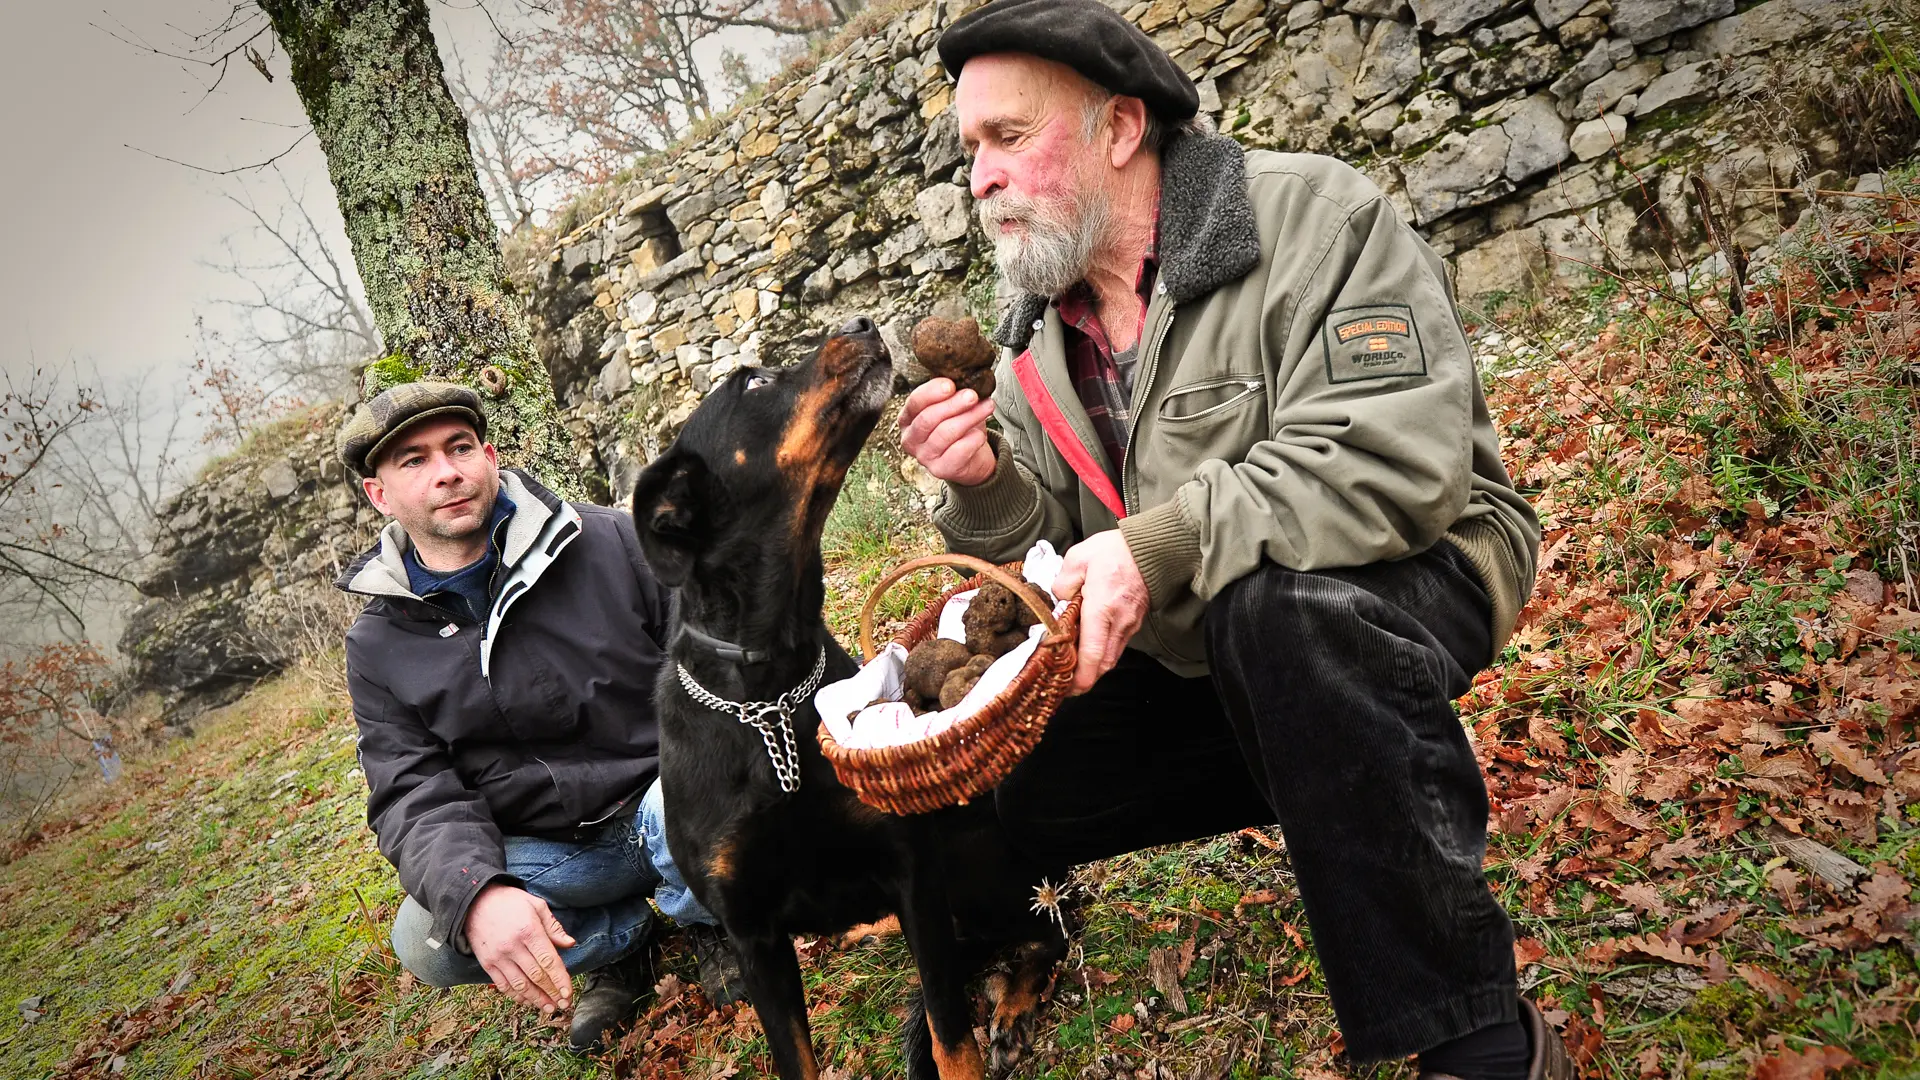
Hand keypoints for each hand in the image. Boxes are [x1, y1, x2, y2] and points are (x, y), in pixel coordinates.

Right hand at [466, 884, 575, 1014]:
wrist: (474, 902)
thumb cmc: (509, 902)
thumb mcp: (535, 905)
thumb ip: (553, 926)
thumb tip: (570, 944)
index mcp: (529, 931)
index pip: (548, 961)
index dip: (560, 979)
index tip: (568, 993)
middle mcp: (513, 947)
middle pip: (536, 976)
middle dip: (551, 993)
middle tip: (563, 1004)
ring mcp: (498, 957)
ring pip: (520, 985)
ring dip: (536, 999)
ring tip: (549, 1008)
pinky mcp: (487, 963)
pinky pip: (503, 985)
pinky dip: (516, 996)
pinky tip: (528, 1001)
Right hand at [900, 378, 996, 485]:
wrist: (970, 458)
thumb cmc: (957, 428)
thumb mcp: (950, 407)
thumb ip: (950, 394)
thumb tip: (964, 378)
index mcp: (908, 419)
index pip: (915, 402)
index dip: (932, 392)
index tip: (951, 384)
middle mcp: (911, 439)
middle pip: (928, 418)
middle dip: (953, 404)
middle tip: (972, 395)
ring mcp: (924, 457)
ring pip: (945, 433)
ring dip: (969, 417)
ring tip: (986, 407)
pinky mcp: (940, 470)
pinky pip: (959, 451)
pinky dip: (973, 439)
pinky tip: (980, 433)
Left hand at [1052, 530, 1148, 694]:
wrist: (1152, 548)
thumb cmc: (1116, 551)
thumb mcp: (1079, 558)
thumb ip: (1063, 582)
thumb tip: (1059, 599)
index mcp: (1102, 608)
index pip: (1093, 652)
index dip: (1081, 675)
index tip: (1069, 688)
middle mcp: (1118, 622)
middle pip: (1103, 664)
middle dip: (1084, 680)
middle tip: (1064, 686)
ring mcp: (1129, 625)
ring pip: (1111, 657)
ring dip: (1093, 669)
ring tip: (1072, 671)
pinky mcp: (1133, 623)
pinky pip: (1116, 646)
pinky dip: (1102, 655)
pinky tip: (1088, 651)